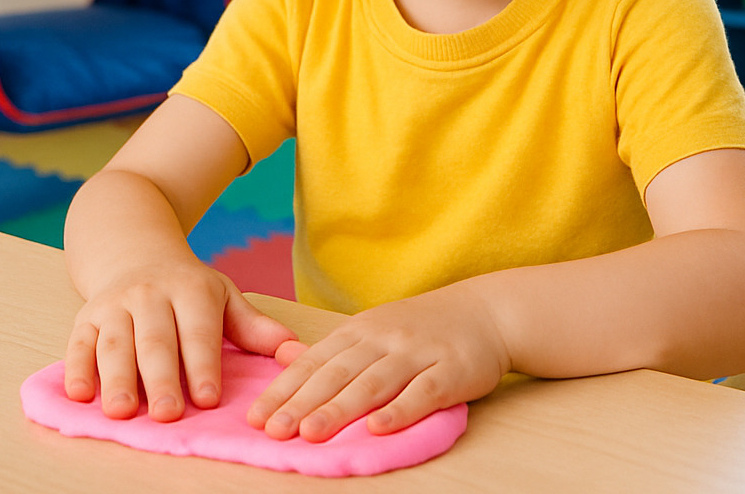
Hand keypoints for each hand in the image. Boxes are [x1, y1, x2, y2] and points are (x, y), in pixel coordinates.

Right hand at [63, 258, 296, 421]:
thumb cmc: (187, 287)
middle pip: (156, 340)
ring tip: (121, 412)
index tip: (209, 399)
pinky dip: (77, 369)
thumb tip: (293, 350)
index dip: (203, 365)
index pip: (198, 331)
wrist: (134, 251)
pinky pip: (79, 343)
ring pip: (115, 343)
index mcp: (192, 289)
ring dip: (116, 378)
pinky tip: (80, 395)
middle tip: (167, 414)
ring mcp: (115, 304)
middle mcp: (150, 294)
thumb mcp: (224, 296)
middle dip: (160, 379)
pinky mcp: (86, 316)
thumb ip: (253, 326)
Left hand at [247, 281, 509, 441]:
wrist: (488, 312)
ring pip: (373, 382)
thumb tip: (281, 358)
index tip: (257, 417)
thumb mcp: (373, 328)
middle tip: (274, 429)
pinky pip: (423, 392)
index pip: (315, 361)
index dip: (285, 388)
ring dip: (341, 408)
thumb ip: (331, 349)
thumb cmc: (423, 328)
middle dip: (303, 402)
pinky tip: (379, 428)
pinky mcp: (451, 370)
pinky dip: (400, 410)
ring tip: (311, 433)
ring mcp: (418, 353)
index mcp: (360, 330)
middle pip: (338, 373)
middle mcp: (384, 338)